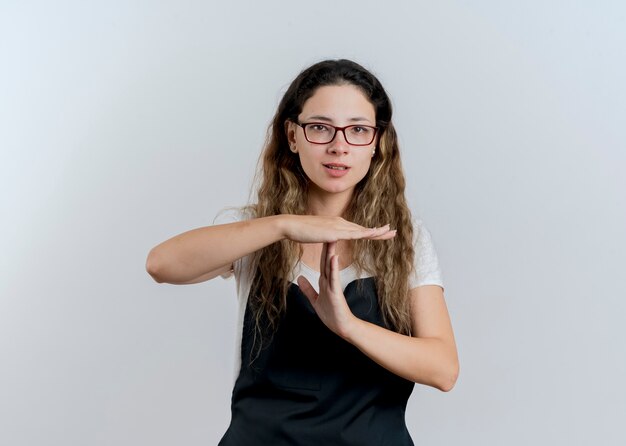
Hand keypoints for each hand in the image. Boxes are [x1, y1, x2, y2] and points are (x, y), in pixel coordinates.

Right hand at [280, 215, 395, 243]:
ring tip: (391, 232)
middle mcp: (340, 222)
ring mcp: (338, 226)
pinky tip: (376, 234)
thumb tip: (329, 239)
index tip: (380, 233)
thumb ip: (325, 236)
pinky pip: (354, 234)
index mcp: (336, 224)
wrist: (291, 226)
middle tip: (393, 231)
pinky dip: (367, 233)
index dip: (370, 232)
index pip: (357, 229)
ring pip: (362, 230)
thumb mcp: (317, 235)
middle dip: (379, 231)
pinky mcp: (335, 232)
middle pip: (363, 228)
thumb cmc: (300, 231)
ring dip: (378, 231)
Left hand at [297, 241, 356, 338]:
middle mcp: (330, 280)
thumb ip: (308, 289)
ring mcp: (333, 285)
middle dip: (326, 245)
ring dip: (330, 252)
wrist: (342, 327)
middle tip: (326, 230)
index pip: (322, 262)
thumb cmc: (332, 315)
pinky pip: (334, 278)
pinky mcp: (336, 292)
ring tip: (331, 238)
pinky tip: (333, 257)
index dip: (320, 249)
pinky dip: (333, 267)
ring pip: (331, 266)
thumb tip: (299, 278)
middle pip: (327, 260)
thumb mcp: (315, 300)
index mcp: (325, 281)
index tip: (317, 237)